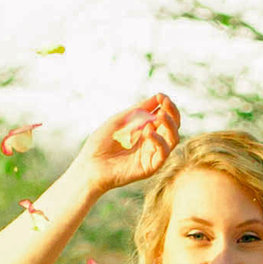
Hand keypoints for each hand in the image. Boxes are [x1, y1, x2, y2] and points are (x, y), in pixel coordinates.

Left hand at [65, 94, 183, 198]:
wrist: (89, 165)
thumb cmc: (100, 143)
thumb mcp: (120, 121)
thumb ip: (138, 110)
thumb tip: (158, 97)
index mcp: (145, 131)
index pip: (164, 118)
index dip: (166, 106)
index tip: (161, 96)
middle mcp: (152, 143)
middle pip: (172, 127)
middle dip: (172, 113)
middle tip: (166, 102)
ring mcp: (152, 155)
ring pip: (173, 139)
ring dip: (170, 125)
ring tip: (161, 115)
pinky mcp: (150, 167)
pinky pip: (163, 153)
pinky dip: (159, 140)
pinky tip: (148, 131)